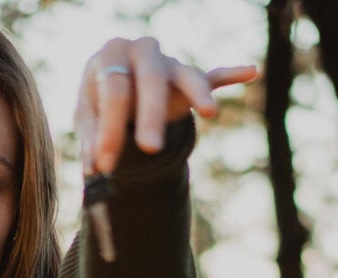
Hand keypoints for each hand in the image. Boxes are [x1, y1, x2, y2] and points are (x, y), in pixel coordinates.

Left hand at [76, 36, 257, 173]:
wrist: (115, 82)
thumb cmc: (99, 100)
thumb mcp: (87, 118)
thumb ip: (91, 140)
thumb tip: (95, 167)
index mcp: (112, 56)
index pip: (114, 91)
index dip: (108, 130)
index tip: (103, 166)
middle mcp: (143, 50)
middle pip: (150, 80)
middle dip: (151, 115)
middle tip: (150, 148)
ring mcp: (169, 62)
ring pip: (186, 75)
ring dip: (198, 94)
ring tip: (210, 112)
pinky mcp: (189, 77)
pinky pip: (212, 74)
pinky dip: (231, 74)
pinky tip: (251, 71)